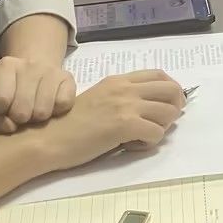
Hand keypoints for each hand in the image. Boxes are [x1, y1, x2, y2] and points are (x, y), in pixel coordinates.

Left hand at [0, 55, 75, 136]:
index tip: (3, 112)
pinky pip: (63, 106)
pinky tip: (51, 105)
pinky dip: (56, 111)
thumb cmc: (10, 94)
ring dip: (38, 118)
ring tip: (35, 109)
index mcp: (5, 67)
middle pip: (21, 110)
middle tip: (21, 113)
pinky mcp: (68, 79)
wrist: (36, 71)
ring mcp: (51, 70)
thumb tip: (11, 127)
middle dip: (20, 118)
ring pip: (43, 112)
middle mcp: (28, 64)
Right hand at [33, 70, 186, 170]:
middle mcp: (125, 88)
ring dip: (161, 128)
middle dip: (174, 109)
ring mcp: (126, 105)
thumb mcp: (99, 99)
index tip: (167, 107)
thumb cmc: (69, 124)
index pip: (160, 75)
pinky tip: (131, 147)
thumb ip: (122, 98)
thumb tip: (148, 108)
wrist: (48, 138)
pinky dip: (149, 143)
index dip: (171, 91)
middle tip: (160, 124)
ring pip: (169, 112)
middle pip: (172, 90)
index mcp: (119, 80)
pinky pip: (157, 133)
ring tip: (142, 137)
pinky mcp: (125, 125)